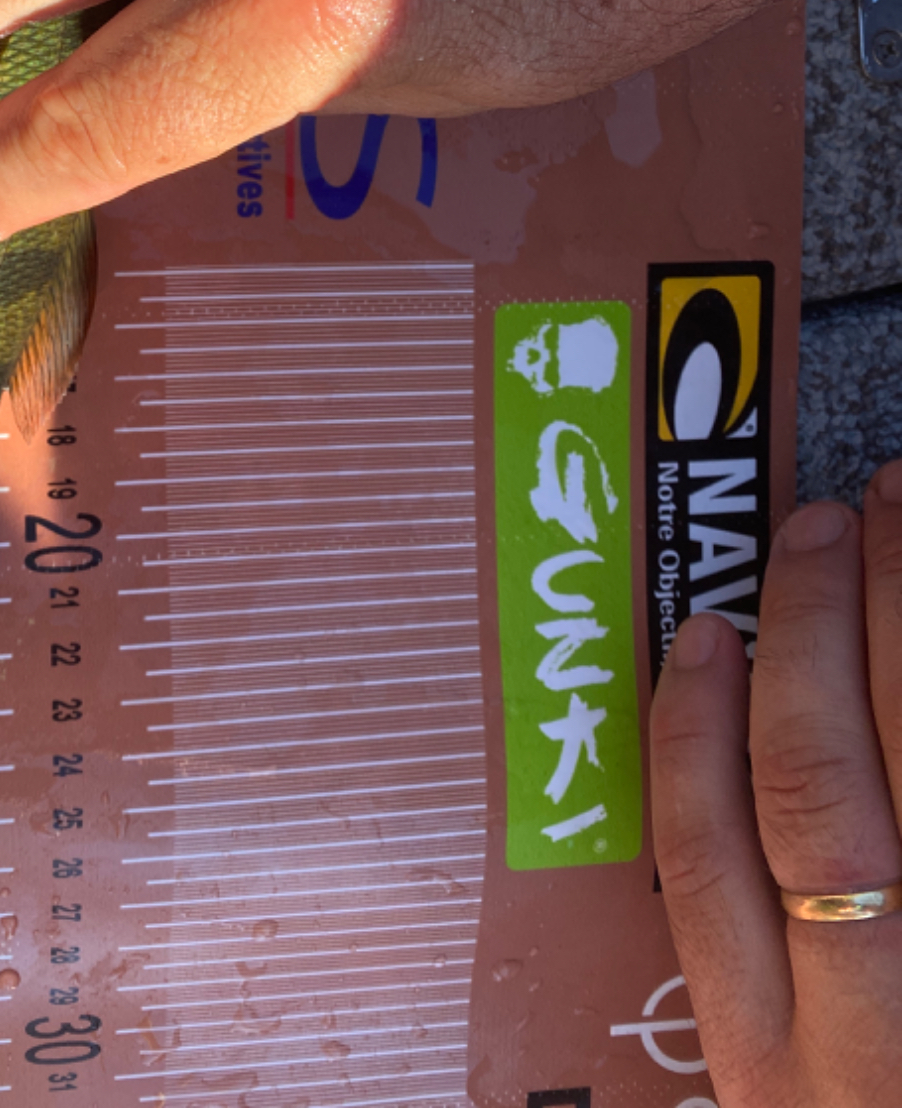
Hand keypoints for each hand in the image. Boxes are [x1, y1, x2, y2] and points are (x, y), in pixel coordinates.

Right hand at [650, 466, 901, 1104]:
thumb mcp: (805, 1071)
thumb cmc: (881, 1091)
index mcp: (772, 1063)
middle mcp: (865, 1031)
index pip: (703, 858)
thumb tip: (743, 713)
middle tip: (822, 524)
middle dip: (814, 634)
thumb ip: (771, 940)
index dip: (693, 726)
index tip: (704, 627)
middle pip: (816, 792)